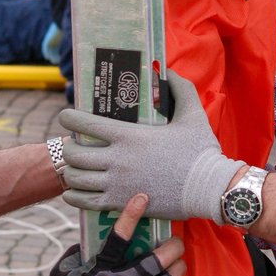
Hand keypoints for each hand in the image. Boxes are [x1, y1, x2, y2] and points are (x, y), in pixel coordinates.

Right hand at [37, 194, 185, 275]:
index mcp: (102, 269)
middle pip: (155, 261)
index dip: (131, 215)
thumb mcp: (63, 275)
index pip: (118, 237)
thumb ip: (77, 256)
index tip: (143, 198)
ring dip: (177, 270)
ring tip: (179, 264)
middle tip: (175, 243)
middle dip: (171, 248)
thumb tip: (88, 243)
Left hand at [58, 70, 243, 223]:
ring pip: (76, 178)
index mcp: (130, 135)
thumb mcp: (193, 114)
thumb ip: (180, 89)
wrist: (209, 188)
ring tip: (77, 168)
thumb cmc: (201, 151)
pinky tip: (75, 192)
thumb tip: (167, 70)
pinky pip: (84, 202)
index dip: (69, 118)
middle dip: (69, 147)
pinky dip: (74, 196)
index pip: (85, 124)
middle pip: (74, 153)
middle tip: (76, 145)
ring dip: (71, 171)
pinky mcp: (121, 204)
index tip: (66, 116)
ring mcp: (117, 184)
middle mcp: (118, 159)